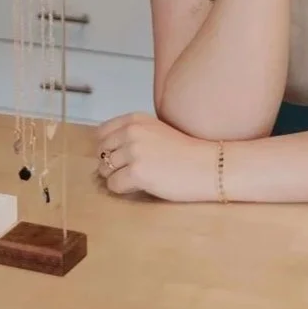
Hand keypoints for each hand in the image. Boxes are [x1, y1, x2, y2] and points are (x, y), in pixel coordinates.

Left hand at [95, 112, 216, 200]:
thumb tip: (107, 149)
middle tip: (130, 171)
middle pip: (101, 152)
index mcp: (136, 119)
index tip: (120, 155)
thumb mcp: (156, 131)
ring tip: (137, 178)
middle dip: (111, 164)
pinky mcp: (136, 172)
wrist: (206, 165)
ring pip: (105, 170)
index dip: (108, 147)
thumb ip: (134, 133)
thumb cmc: (185, 151)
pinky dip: (122, 189)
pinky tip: (140, 186)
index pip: (102, 132)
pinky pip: (113, 185)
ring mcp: (133, 151)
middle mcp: (132, 131)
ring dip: (116, 177)